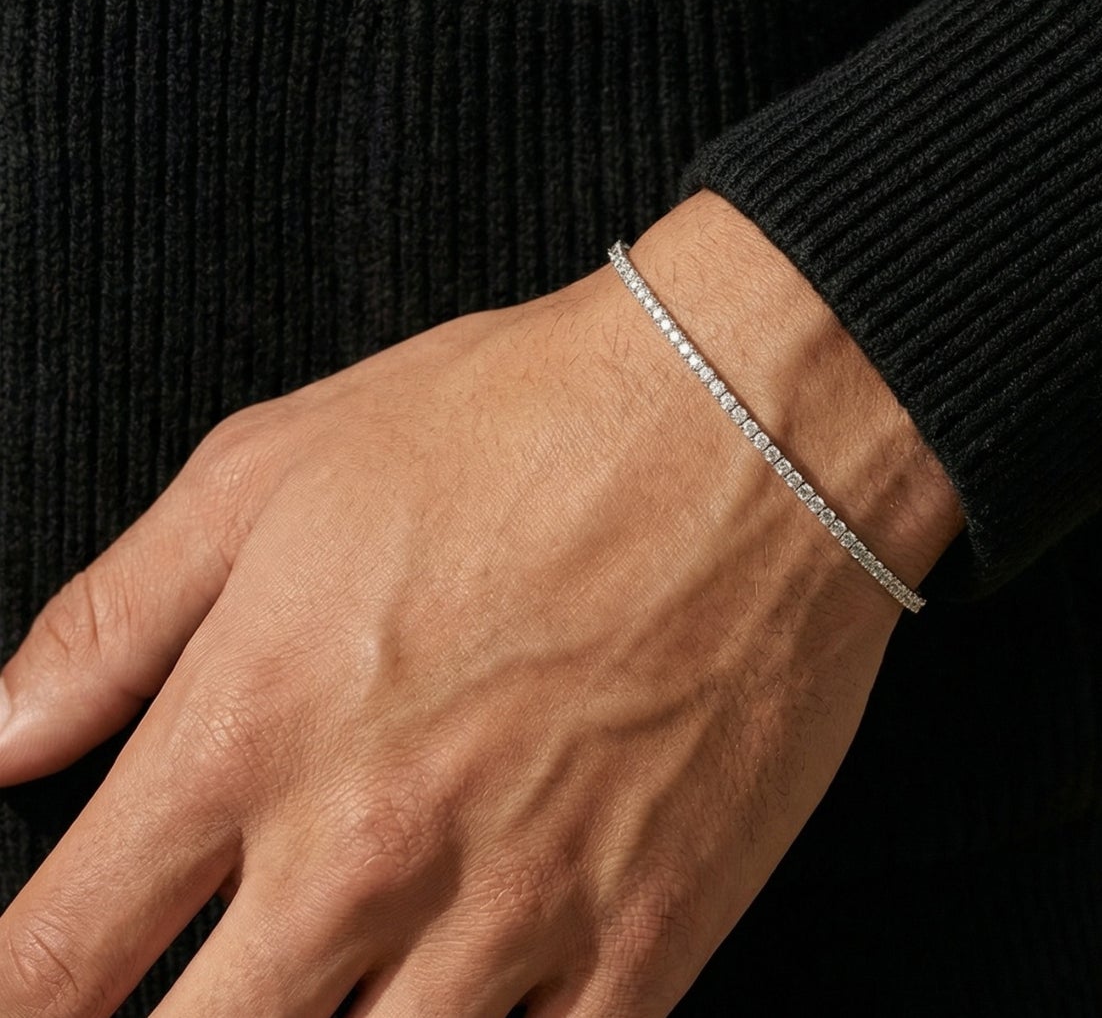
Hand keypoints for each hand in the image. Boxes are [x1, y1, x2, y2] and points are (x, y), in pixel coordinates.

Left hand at [0, 190, 963, 1016]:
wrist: (749, 428)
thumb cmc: (527, 421)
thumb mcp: (278, 465)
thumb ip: (118, 614)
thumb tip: (8, 735)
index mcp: (253, 730)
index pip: (54, 961)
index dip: (17, 1005)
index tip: (33, 1001)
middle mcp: (364, 850)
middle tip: (181, 1002)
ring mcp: (512, 912)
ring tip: (332, 995)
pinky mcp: (646, 938)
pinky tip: (466, 1013)